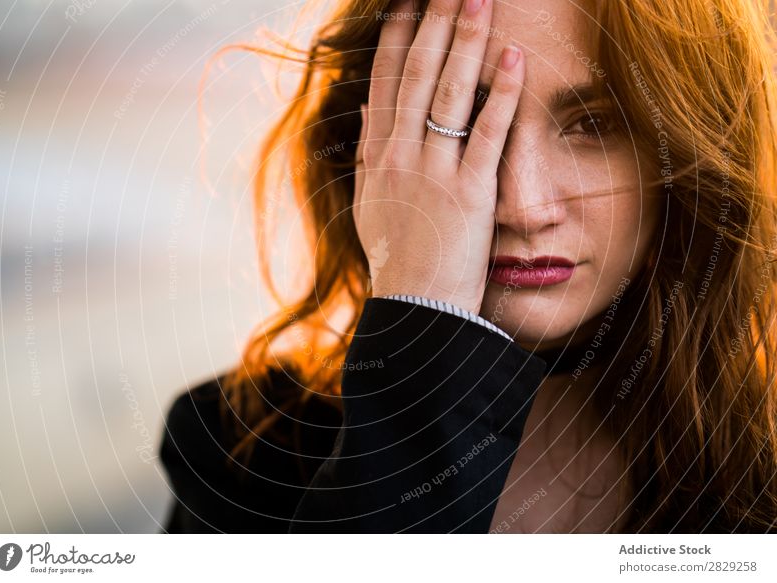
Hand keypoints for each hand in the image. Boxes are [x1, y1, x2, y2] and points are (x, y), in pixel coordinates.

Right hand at [353, 0, 524, 314]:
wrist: (416, 309)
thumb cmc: (398, 260)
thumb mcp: (372, 205)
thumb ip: (371, 156)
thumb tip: (368, 112)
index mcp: (377, 158)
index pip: (384, 83)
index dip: (396, 39)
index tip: (406, 4)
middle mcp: (400, 157)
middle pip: (417, 76)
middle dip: (433, 23)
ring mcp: (434, 173)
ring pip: (450, 93)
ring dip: (465, 41)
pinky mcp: (470, 194)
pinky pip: (488, 133)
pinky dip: (503, 94)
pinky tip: (515, 57)